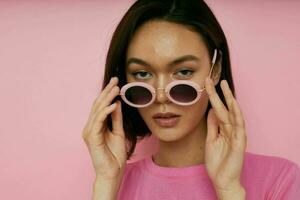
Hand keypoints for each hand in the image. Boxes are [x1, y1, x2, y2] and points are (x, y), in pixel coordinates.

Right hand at [82, 77, 126, 180]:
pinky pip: (98, 121)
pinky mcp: (91, 138)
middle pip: (97, 105)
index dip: (107, 93)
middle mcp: (90, 127)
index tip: (116, 83)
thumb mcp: (118, 132)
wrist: (112, 172)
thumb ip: (116, 119)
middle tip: (115, 80)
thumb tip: (117, 103)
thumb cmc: (114, 155)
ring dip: (107, 98)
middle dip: (107, 91)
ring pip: (97, 111)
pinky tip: (113, 105)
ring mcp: (89, 132)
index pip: (100, 106)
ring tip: (116, 89)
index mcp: (95, 126)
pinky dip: (106, 112)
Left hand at [204, 77, 246, 192]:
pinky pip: (239, 127)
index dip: (213, 97)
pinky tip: (234, 105)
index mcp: (224, 129)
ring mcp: (237, 135)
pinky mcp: (240, 143)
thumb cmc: (217, 161)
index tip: (206, 85)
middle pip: (226, 108)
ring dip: (230, 100)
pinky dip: (237, 115)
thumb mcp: (211, 139)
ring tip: (225, 87)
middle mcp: (232, 129)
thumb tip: (211, 110)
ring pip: (234, 114)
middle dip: (221, 94)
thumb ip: (213, 125)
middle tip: (216, 80)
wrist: (222, 179)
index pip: (218, 109)